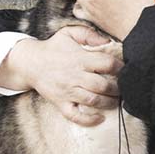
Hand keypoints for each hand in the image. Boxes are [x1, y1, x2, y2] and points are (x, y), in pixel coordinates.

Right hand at [0, 25, 122, 126]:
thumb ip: (89, 34)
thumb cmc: (53, 47)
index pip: (106, 64)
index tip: (125, 70)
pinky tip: (99, 118)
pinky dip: (88, 120)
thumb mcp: (69, 33)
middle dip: (117, 88)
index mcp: (79, 59)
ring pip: (93, 101)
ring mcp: (67, 91)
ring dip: (108, 103)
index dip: (120, 68)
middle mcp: (74, 76)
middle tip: (124, 88)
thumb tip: (107, 41)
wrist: (29, 63)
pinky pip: (75, 115)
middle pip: (103, 85)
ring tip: (116, 100)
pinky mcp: (60, 103)